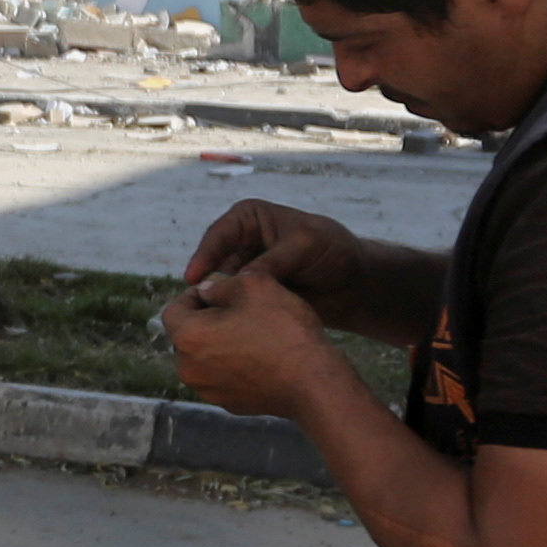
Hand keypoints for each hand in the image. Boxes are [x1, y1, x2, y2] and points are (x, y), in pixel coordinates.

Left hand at [161, 261, 345, 421]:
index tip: (220, 290)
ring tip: (253, 334)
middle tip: (240, 311)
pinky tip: (261, 357)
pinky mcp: (228, 405)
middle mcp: (188, 369)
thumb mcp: (253, 285)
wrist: (312, 381)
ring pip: (205, 358)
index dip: (194, 295)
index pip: (173, 309)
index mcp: (187, 337)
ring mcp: (208, 391)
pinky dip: (234, 366)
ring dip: (220, 343)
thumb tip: (207, 292)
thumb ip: (221, 284)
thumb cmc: (282, 328)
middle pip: (188, 335)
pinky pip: (223, 377)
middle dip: (207, 320)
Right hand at [178, 193, 360, 303]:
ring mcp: (244, 271)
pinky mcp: (250, 296)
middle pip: (212, 264)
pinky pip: (233, 305)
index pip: (218, 236)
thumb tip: (239, 280)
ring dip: (218, 302)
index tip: (194, 279)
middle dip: (206, 284)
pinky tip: (230, 328)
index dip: (204, 257)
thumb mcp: (304, 245)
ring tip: (214, 319)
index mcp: (247, 219)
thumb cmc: (331, 251)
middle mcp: (240, 244)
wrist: (352, 283)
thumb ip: (272, 261)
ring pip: (219, 287)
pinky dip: (231, 315)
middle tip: (198, 306)